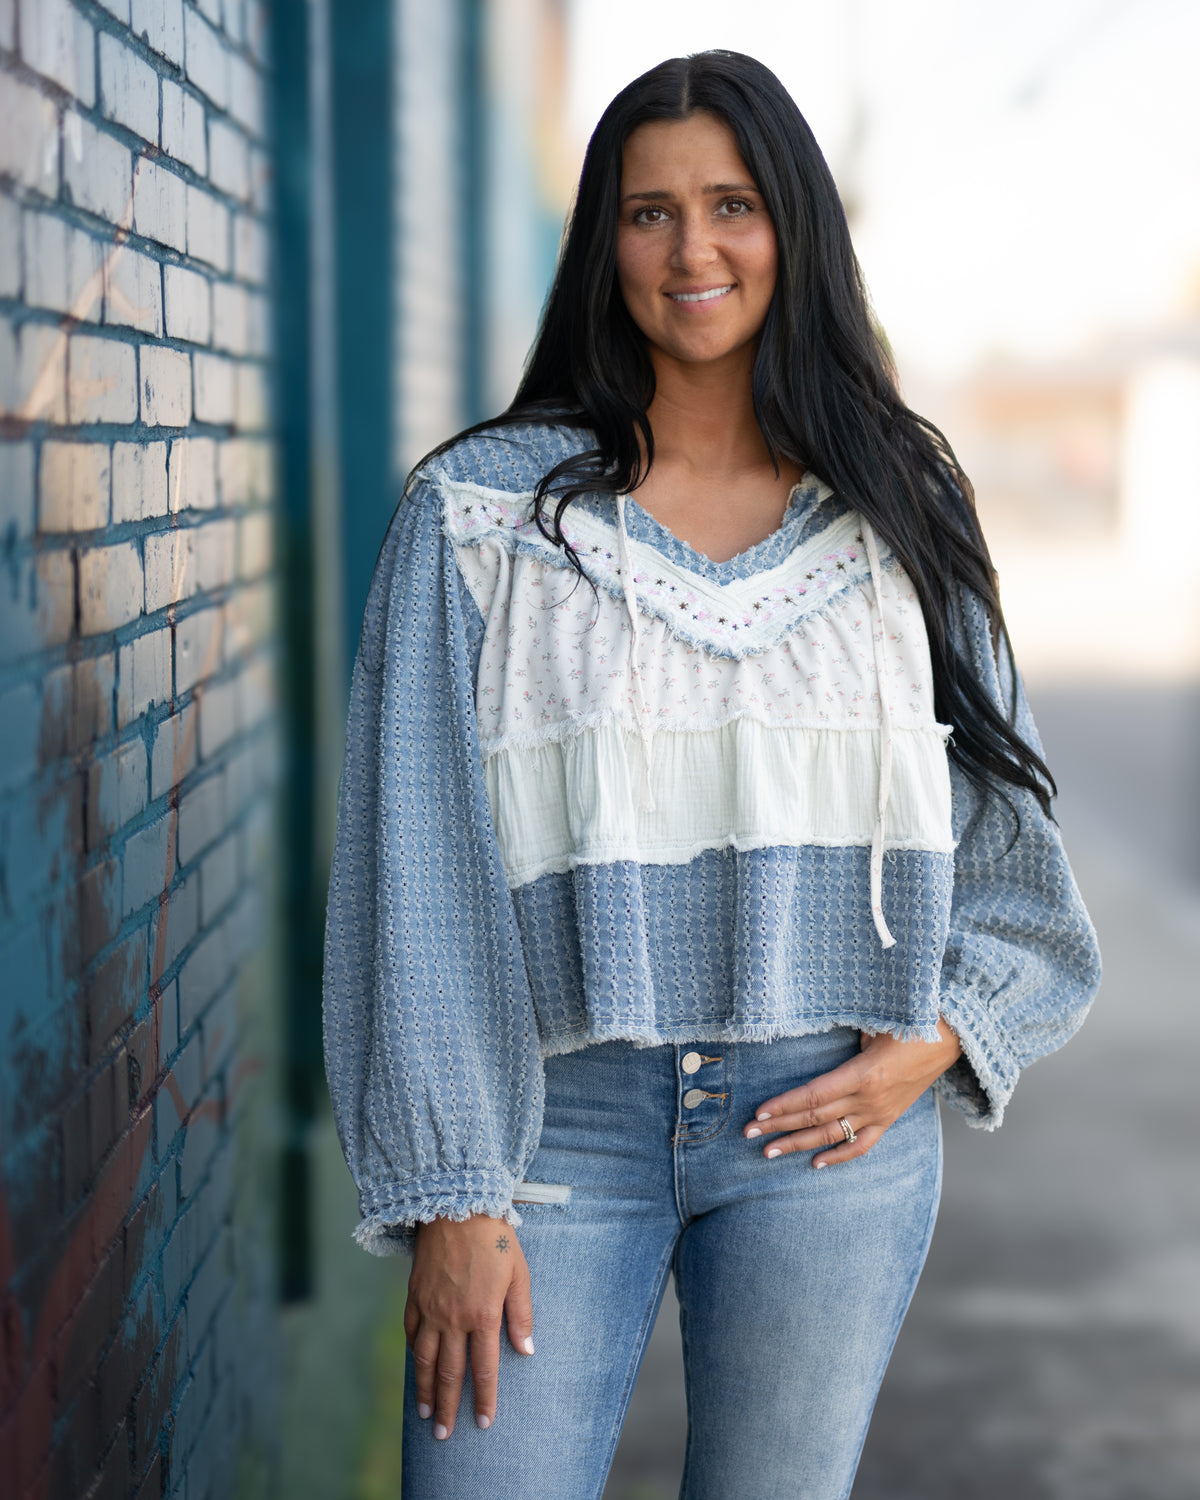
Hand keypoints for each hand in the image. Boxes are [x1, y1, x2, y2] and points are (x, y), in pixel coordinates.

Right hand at [404, 1214, 533, 1438]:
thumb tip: (526, 1350)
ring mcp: (430, 1309)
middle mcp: (453, 1319)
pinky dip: (412, 1354)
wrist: (458, 1206)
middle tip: (444, 1435)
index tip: (483, 1421)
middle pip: (449, 1373)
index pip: (483, 1370)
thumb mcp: (518, 1274)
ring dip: (424, 1391)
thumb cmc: (495, 1239)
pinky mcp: (414, 1296)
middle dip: (448, 1407)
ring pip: (424, 1360)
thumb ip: (521, 1315)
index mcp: (482, 1315)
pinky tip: (414, 1368)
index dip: (483, 1399)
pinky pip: (410, 1333)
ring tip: (426, 1414)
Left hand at [744, 1018, 960, 1167]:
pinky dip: (838, 1156)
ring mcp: (879, 1113)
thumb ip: (843, 1033)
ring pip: (832, 1136)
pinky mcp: (888, 1119)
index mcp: (863, 1075)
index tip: (757, 1113)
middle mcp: (868, 1101)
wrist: (950, 1038)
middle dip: (778, 1127)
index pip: (813, 1097)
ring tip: (769, 1153)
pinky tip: (816, 1164)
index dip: (783, 1106)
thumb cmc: (908, 1021)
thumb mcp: (873, 1021)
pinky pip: (861, 1145)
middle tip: (748, 1136)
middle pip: (814, 1119)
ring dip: (798, 1145)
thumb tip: (808, 1028)